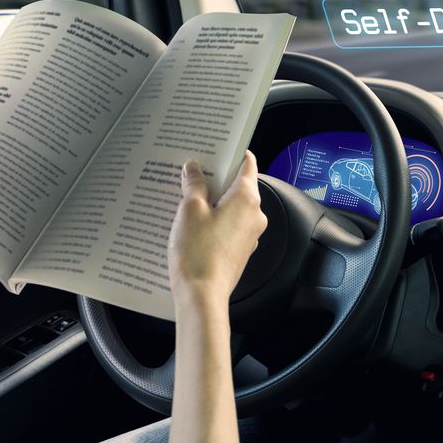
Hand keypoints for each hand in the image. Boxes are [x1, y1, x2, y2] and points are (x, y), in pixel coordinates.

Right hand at [167, 151, 266, 308]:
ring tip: (187, 198)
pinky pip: (229, 226)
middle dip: (217, 178)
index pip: (247, 164)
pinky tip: (193, 223)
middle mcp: (254, 215)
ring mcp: (250, 234)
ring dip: (214, 201)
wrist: (202, 296)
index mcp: (247, 198)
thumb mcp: (190, 210)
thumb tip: (195, 169)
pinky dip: (215, 220)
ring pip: (232, 207)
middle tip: (193, 172)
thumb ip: (194, 184)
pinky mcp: (240, 250)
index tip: (217, 147)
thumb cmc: (198, 252)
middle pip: (238, 186)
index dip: (233, 153)